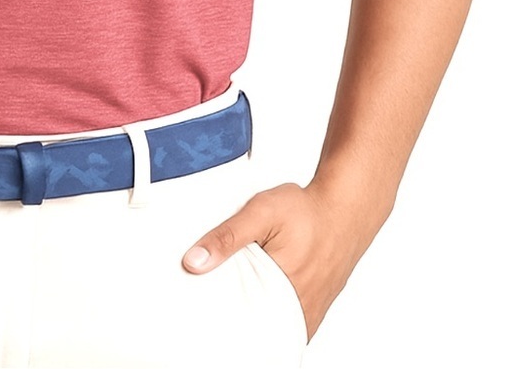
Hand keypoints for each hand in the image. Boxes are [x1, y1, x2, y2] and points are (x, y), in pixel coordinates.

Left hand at [180, 180, 380, 342]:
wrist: (345, 209)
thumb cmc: (306, 211)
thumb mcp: (261, 213)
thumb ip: (227, 237)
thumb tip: (193, 262)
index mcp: (283, 293)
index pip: (242, 323)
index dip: (220, 319)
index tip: (201, 312)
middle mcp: (300, 311)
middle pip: (256, 327)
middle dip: (234, 317)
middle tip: (211, 305)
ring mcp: (309, 312)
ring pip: (272, 326)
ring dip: (252, 315)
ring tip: (230, 299)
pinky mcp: (313, 307)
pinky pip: (286, 320)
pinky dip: (269, 312)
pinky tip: (254, 296)